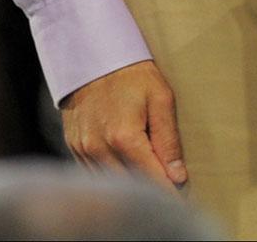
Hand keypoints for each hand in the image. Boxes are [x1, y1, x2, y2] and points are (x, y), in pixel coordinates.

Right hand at [60, 60, 187, 189]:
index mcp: (125, 137)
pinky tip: (123, 172)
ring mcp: (83, 149)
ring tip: (149, 184)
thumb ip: (169, 139)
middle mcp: (100, 148)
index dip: (169, 194)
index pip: (152, 180)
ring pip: (110, 184)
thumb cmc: (131, 74)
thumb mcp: (160, 98)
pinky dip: (110, 178)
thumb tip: (177, 176)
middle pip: (130, 187)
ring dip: (129, 187)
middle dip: (150, 193)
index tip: (182, 202)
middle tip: (168, 193)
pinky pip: (93, 174)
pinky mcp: (73, 146)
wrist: (92, 54)